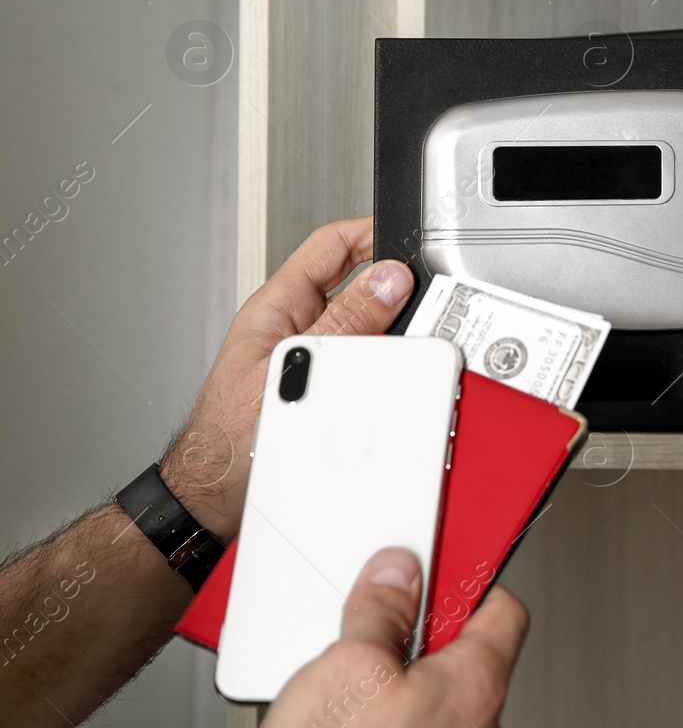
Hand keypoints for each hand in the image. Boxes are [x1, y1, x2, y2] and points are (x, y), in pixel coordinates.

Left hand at [160, 217, 413, 540]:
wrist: (216, 495)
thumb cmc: (232, 441)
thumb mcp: (294, 371)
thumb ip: (343, 324)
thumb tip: (387, 281)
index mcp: (276, 308)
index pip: (330, 246)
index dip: (369, 232)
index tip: (406, 237)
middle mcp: (291, 325)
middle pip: (352, 282)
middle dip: (390, 285)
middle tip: (421, 294)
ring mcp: (306, 354)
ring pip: (361, 323)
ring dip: (388, 328)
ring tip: (408, 336)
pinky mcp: (318, 382)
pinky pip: (360, 358)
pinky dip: (383, 360)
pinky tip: (392, 373)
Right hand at [242, 548, 527, 727]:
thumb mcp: (350, 662)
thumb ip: (382, 608)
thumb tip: (398, 576)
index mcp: (478, 685)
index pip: (502, 606)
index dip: (465, 580)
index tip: (433, 570)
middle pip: (468, 654)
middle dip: (423, 634)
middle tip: (377, 627)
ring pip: (441, 699)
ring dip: (403, 682)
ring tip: (350, 686)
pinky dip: (393, 723)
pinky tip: (349, 726)